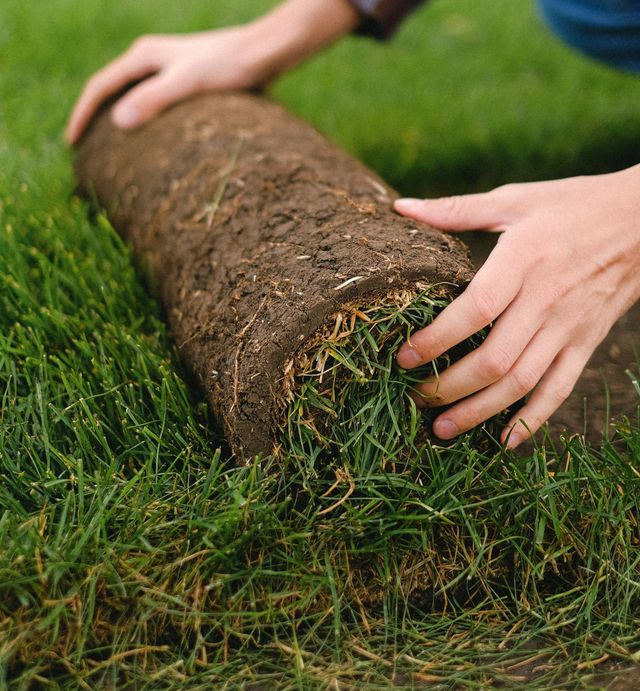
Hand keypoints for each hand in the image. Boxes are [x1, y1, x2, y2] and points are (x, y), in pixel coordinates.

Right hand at [65, 0, 359, 144]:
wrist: (264, 54)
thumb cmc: (229, 66)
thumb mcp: (188, 83)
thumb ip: (154, 99)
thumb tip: (118, 122)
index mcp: (144, 57)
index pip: (100, 86)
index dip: (83, 115)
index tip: (72, 143)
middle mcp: (152, 59)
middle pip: (112, 89)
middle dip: (96, 118)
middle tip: (85, 150)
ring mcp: (169, 69)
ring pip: (133, 97)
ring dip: (119, 120)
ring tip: (112, 150)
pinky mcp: (187, 81)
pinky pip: (154, 103)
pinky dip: (144, 121)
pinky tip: (153, 143)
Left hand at [394, 165, 639, 447]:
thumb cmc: (572, 206)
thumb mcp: (514, 199)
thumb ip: (455, 210)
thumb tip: (400, 207)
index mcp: (523, 260)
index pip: (475, 309)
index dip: (437, 338)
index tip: (403, 356)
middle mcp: (547, 300)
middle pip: (495, 359)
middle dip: (449, 386)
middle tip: (415, 397)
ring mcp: (570, 327)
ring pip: (522, 383)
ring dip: (480, 411)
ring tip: (443, 429)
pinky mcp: (587, 343)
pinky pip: (560, 389)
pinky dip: (533, 419)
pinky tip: (505, 441)